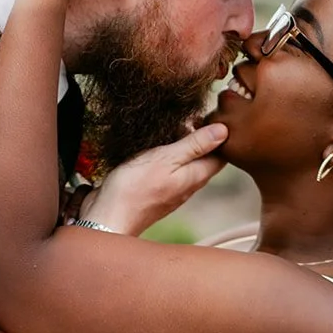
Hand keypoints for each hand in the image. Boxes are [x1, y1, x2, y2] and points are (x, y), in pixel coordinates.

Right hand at [77, 124, 228, 235]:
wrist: (108, 217)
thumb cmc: (136, 187)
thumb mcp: (167, 158)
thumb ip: (195, 145)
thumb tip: (224, 131)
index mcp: (197, 176)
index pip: (222, 154)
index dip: (219, 134)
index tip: (207, 116)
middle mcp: (189, 185)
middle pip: (205, 158)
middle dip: (201, 137)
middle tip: (187, 118)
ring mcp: (173, 190)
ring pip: (187, 163)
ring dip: (183, 144)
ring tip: (171, 127)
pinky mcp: (157, 190)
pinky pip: (171, 169)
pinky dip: (169, 154)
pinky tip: (156, 146)